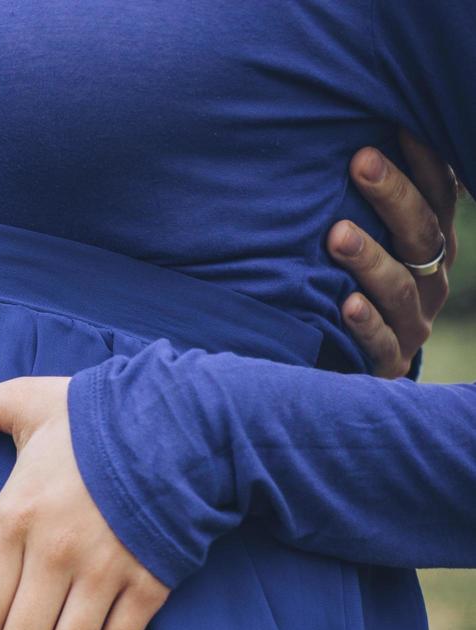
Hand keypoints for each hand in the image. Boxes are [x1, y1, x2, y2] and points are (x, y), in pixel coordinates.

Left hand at [332, 130, 461, 377]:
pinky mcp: (388, 360)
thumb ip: (363, 199)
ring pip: (399, 287)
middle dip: (393, 195)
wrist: (343, 360)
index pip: (437, 195)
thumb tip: (348, 135)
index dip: (423, 160)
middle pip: (420, 233)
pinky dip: (365, 323)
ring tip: (337, 235)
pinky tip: (344, 304)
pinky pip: (381, 342)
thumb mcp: (364, 236)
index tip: (396, 123)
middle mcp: (430, 279)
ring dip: (370, 259)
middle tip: (360, 160)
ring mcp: (412, 321)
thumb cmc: (347, 279)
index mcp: (431, 242)